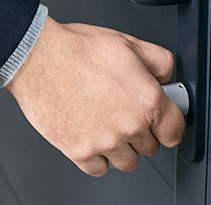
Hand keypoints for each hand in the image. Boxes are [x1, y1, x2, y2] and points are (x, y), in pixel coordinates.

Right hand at [6, 16, 184, 175]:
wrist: (36, 58)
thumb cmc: (75, 49)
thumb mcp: (126, 42)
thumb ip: (158, 61)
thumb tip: (165, 77)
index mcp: (146, 101)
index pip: (175, 131)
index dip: (167, 124)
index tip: (159, 122)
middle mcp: (129, 126)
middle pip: (150, 147)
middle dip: (139, 132)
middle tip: (120, 112)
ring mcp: (104, 142)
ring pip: (127, 162)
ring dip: (120, 148)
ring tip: (104, 125)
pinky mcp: (79, 151)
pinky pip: (99, 169)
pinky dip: (96, 157)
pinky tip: (89, 135)